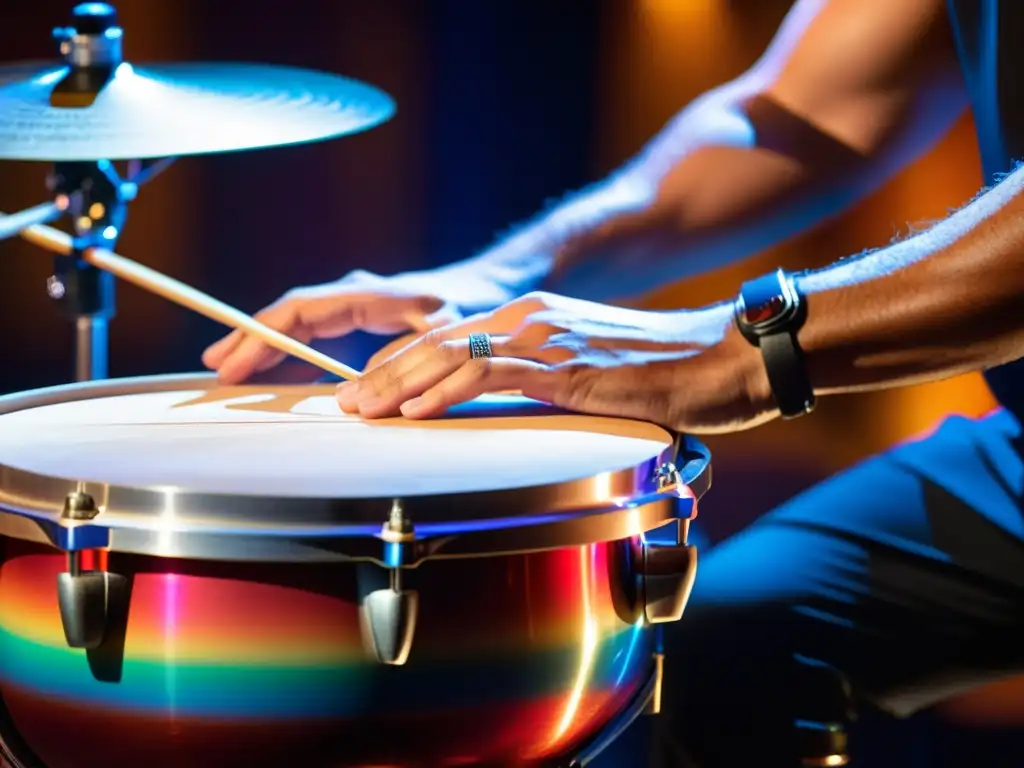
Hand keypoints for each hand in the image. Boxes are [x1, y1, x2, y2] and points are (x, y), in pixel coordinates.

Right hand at [202, 269, 491, 383]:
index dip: (265, 336)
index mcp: (368, 295)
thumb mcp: (445, 335)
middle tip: (215, 366)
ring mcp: (357, 307)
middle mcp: (355, 296)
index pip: (301, 311)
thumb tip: (357, 387)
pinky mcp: (363, 321)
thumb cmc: (473, 307)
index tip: (236, 361)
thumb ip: (405, 358)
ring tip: (230, 370)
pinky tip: (276, 375)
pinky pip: (317, 336)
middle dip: (251, 339)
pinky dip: (294, 354)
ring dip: (266, 346)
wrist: (491, 288)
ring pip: (299, 325)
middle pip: (289, 316)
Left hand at [337, 292, 773, 433]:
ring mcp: (548, 339)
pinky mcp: (566, 368)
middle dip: (382, 374)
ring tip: (361, 411)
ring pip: (450, 356)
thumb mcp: (598, 370)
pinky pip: (490, 377)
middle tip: (345, 404)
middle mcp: (533, 319)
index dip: (401, 362)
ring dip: (398, 384)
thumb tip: (531, 409)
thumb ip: (555, 381)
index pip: (449, 337)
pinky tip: (414, 411)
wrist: (727, 356)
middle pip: (437, 342)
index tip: (368, 391)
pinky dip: (443, 393)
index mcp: (536, 319)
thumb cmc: (671, 371)